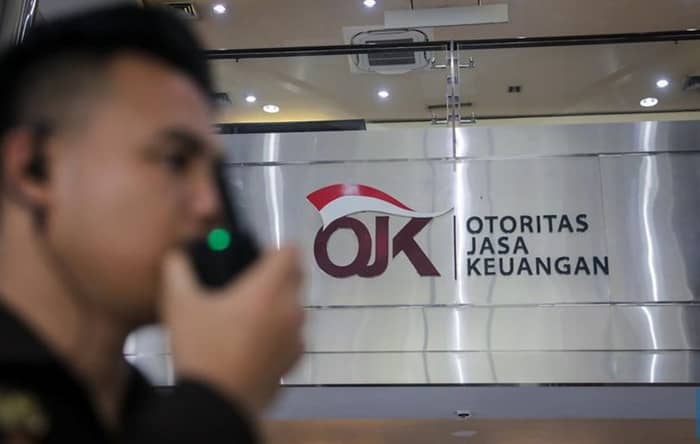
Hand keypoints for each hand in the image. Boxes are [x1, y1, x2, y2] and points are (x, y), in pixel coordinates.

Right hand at [160, 246, 304, 415]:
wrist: (216, 404)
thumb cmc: (200, 350)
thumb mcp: (179, 305)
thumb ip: (178, 271)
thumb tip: (177, 256)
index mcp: (268, 289)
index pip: (290, 252)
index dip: (274, 250)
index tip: (255, 258)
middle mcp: (290, 309)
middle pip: (296, 279)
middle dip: (277, 276)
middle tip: (247, 286)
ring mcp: (296, 337)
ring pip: (295, 308)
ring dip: (278, 305)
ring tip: (247, 317)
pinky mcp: (294, 361)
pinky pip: (293, 335)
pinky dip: (279, 332)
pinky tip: (253, 343)